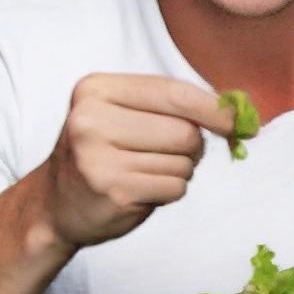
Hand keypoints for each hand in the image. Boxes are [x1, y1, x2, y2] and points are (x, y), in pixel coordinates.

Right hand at [37, 74, 234, 249]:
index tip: (239, 120)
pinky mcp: (113, 192)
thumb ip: (172, 105)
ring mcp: (99, 158)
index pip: (173, 93)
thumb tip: (236, 113)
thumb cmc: (102, 151)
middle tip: (166, 152)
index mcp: (96, 89)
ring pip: (183, 162)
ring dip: (178, 170)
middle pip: (184, 130)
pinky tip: (141, 189)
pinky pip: (174, 187)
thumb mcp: (123, 112)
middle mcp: (91, 120)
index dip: (213, 108)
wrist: (55, 204)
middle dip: (191, 145)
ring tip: (144, 171)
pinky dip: (169, 190)